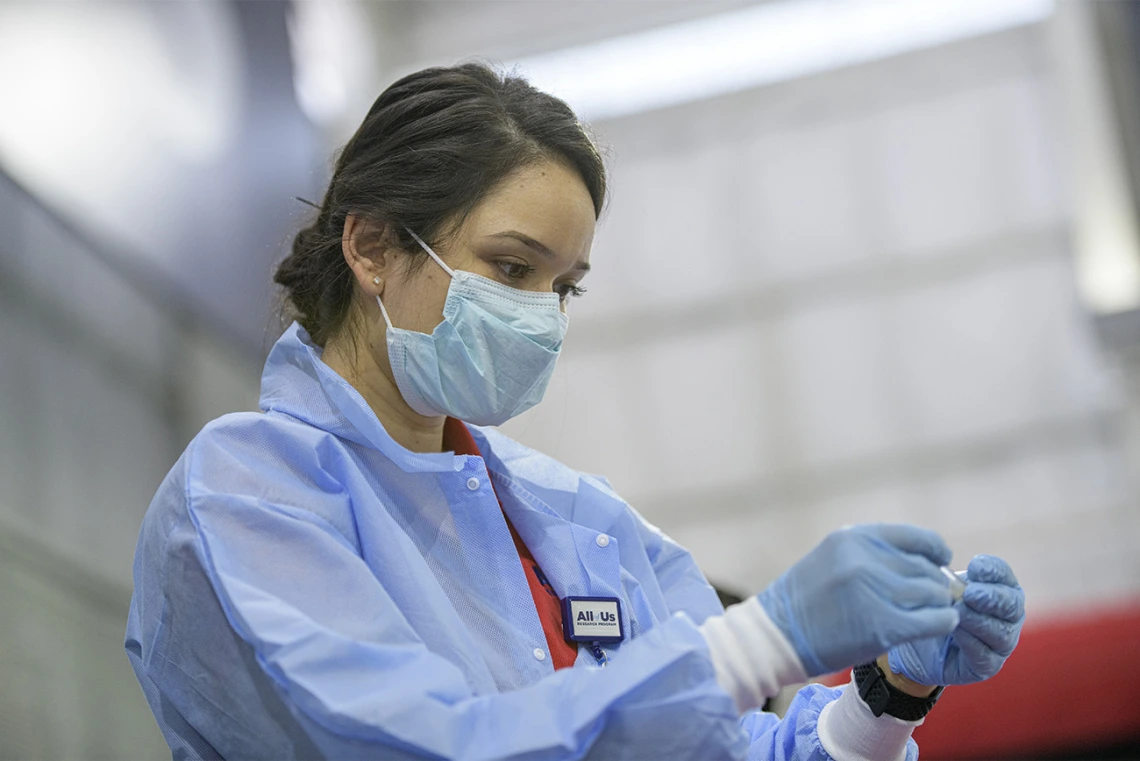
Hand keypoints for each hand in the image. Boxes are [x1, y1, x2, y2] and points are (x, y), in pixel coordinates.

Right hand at [757, 524, 959, 676]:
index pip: (915, 537)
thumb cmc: (804, 599)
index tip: (939, 560)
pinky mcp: (883, 627)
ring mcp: (875, 592)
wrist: (777, 635)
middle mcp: (865, 560)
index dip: (934, 550)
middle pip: (925, 568)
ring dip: (939, 604)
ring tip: (935, 611)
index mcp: (853, 538)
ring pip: (933, 593)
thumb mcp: (832, 558)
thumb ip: (870, 553)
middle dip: (935, 583)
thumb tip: (919, 560)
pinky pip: (934, 621)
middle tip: (938, 596)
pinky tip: (940, 624)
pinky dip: (943, 622)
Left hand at [887, 554, 1024, 685]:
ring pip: (1000, 631)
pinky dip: (970, 641)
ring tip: (958, 613)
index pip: (1004, 575)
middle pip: (1011, 604)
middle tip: (971, 594)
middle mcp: (1007, 615)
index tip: (975, 567)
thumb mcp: (937, 588)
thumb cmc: (932, 607)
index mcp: (999, 588)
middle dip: (992, 598)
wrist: (916, 642)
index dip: (993, 570)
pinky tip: (955, 630)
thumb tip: (953, 578)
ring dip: (978, 620)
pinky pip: (985, 654)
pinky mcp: (988, 666)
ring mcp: (1002, 642)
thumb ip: (949, 579)